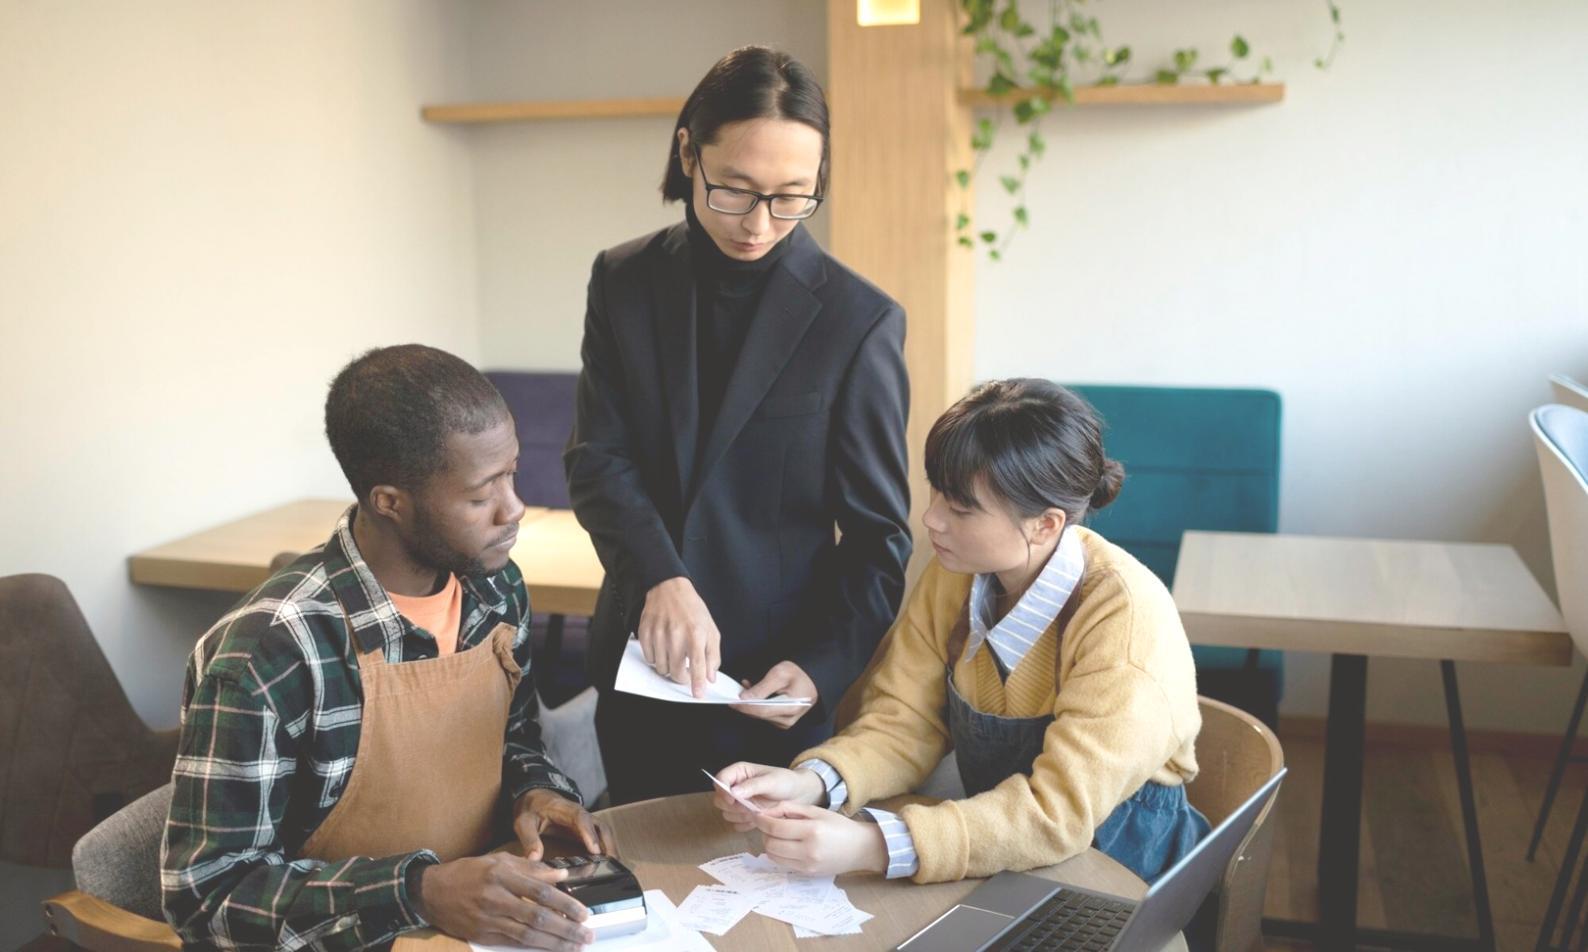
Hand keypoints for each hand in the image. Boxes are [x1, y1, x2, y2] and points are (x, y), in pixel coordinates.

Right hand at [413, 853, 592, 948]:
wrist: (431, 892)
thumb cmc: (468, 873)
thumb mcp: (499, 860)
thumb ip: (532, 867)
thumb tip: (562, 873)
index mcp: (502, 874)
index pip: (541, 891)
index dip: (565, 904)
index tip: (583, 913)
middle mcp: (495, 898)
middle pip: (538, 916)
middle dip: (566, 929)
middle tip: (586, 935)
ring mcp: (488, 919)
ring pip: (528, 934)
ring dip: (555, 943)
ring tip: (575, 946)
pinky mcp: (482, 935)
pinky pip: (513, 942)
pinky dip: (534, 946)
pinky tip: (551, 948)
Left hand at [514, 789, 616, 860]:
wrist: (535, 799)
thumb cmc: (531, 810)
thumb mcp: (524, 823)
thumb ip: (529, 840)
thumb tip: (534, 859)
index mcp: (565, 810)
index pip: (581, 819)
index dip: (589, 834)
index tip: (595, 851)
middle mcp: (581, 814)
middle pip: (600, 827)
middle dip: (607, 845)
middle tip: (611, 866)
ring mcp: (586, 822)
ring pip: (604, 833)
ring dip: (610, 849)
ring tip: (613, 869)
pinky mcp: (586, 830)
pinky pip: (600, 838)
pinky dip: (606, 850)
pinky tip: (607, 865)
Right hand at [638, 577, 721, 697]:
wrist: (669, 588)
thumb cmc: (692, 609)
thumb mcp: (711, 629)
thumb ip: (713, 655)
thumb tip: (710, 676)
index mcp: (696, 633)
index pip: (697, 665)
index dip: (697, 683)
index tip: (697, 694)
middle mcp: (676, 634)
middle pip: (675, 671)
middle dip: (681, 678)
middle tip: (684, 673)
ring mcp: (658, 633)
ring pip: (661, 667)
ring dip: (668, 667)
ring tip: (673, 655)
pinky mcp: (645, 632)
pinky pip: (649, 658)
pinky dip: (656, 658)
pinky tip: (662, 648)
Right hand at [713, 762, 825, 830]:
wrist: (799, 795)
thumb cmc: (786, 782)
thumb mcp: (771, 781)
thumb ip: (752, 786)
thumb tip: (733, 792)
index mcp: (740, 772)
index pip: (720, 780)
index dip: (722, 790)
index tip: (732, 800)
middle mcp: (736, 787)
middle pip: (719, 799)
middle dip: (732, 806)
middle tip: (748, 807)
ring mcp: (740, 802)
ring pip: (726, 813)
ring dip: (739, 816)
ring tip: (757, 812)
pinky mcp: (745, 815)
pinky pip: (736, 824)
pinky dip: (745, 824)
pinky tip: (758, 820)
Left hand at [730, 660, 818, 728]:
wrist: (812, 679)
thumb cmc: (799, 674)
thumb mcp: (780, 674)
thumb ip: (762, 687)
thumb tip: (745, 698)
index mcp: (791, 707)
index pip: (761, 711)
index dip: (744, 706)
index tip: (731, 700)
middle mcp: (788, 719)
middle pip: (759, 715)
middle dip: (745, 703)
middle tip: (735, 691)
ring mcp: (785, 722)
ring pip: (760, 715)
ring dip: (750, 703)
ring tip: (746, 687)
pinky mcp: (782, 721)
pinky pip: (765, 714)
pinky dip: (756, 704)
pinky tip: (753, 693)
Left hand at [753, 801, 889, 876]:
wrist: (860, 848)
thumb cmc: (839, 826)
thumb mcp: (816, 811)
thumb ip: (790, 808)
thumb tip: (767, 811)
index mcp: (812, 830)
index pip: (776, 827)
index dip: (762, 821)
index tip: (758, 815)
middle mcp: (808, 850)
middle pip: (771, 844)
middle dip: (764, 833)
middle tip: (768, 824)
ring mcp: (807, 865)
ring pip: (774, 856)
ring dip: (769, 844)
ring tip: (776, 835)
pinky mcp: (807, 873)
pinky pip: (783, 864)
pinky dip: (779, 854)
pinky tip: (785, 845)